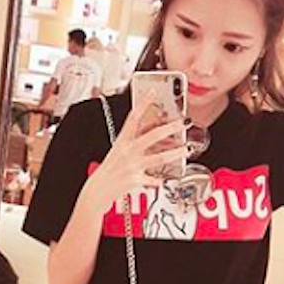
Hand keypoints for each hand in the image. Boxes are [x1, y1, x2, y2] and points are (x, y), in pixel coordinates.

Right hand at [83, 93, 187, 209]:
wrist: (96, 191)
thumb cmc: (109, 172)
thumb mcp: (119, 152)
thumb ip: (136, 143)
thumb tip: (154, 135)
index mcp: (122, 142)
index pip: (133, 118)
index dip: (143, 104)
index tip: (153, 92)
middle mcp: (128, 152)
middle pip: (152, 135)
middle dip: (170, 128)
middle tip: (183, 122)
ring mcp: (132, 166)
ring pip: (158, 157)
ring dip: (175, 153)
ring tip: (187, 150)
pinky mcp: (135, 180)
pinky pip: (153, 180)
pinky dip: (160, 180)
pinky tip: (166, 179)